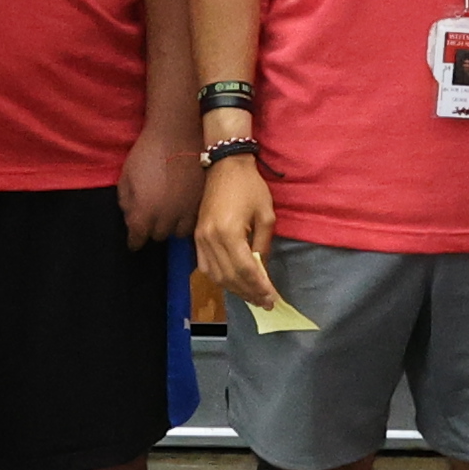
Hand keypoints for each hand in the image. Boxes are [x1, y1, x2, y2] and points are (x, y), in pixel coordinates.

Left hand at [118, 123, 200, 244]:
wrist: (177, 133)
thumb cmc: (147, 152)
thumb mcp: (125, 176)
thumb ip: (125, 201)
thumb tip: (131, 217)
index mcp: (145, 212)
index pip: (138, 238)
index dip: (134, 241)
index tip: (134, 242)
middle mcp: (167, 217)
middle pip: (158, 236)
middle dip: (151, 229)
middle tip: (149, 218)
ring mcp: (187, 210)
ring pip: (178, 233)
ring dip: (171, 226)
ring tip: (168, 215)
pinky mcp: (202, 201)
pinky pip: (194, 221)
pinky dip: (186, 219)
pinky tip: (182, 210)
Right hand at [197, 153, 279, 309]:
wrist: (226, 166)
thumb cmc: (250, 187)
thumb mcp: (266, 215)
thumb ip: (263, 246)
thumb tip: (261, 270)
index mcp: (229, 232)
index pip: (245, 269)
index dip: (259, 287)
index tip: (272, 298)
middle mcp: (210, 239)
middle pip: (230, 276)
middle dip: (249, 292)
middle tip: (264, 302)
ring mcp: (200, 238)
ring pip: (216, 275)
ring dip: (234, 289)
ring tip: (252, 296)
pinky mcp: (196, 236)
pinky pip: (205, 266)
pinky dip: (219, 278)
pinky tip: (233, 283)